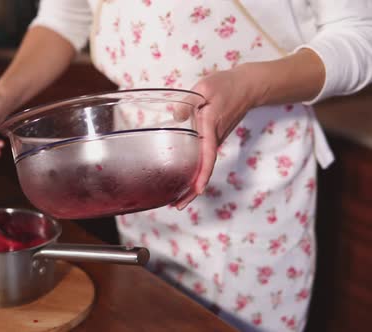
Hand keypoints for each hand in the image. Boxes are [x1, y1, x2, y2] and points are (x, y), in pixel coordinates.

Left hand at [175, 65, 259, 209]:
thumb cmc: (226, 86)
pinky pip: (205, 160)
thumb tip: (176, 116)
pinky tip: (183, 178)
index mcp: (211, 128)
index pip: (208, 155)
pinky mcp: (214, 139)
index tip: (197, 190)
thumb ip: (188, 102)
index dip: (202, 174)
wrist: (248, 86)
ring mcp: (216, 141)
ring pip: (204, 167)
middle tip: (177, 206)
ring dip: (192, 185)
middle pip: (205, 169)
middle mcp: (215, 139)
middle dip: (192, 191)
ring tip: (176, 200)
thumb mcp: (204, 88)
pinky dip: (196, 172)